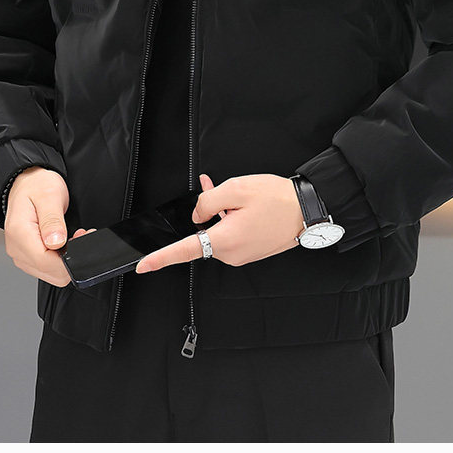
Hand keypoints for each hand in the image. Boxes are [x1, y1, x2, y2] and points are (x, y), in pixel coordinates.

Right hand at [4, 166, 74, 286]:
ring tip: (72, 236)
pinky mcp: (28, 257)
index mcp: (19, 233)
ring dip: (66, 259)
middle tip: (80, 234)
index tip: (82, 238)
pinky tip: (65, 243)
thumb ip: (52, 220)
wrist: (26, 183)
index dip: (69, 257)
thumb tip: (56, 243)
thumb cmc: (36, 186)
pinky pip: (48, 268)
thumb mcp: (49, 195)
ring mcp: (21, 255)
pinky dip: (60, 259)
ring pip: (51, 274)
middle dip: (70, 258)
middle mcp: (16, 249)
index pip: (46, 262)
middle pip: (50, 272)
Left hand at [135, 172, 304, 272]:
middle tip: (211, 187)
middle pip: (203, 233)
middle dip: (204, 212)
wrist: (309, 211)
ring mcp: (242, 255)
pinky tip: (239, 204)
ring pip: (217, 231)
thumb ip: (208, 201)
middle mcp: (231, 254)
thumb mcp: (236, 189)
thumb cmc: (278, 200)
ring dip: (219, 213)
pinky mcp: (250, 251)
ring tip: (236, 193)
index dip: (160, 258)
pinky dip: (229, 219)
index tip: (143, 265)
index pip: (184, 250)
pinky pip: (230, 234)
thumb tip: (197, 214)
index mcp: (225, 241)